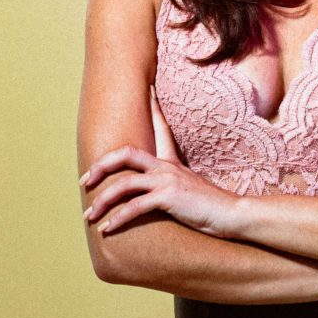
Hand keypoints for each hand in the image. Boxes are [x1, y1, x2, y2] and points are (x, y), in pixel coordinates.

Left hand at [80, 89, 235, 235]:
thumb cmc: (211, 205)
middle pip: (125, 154)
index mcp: (171, 162)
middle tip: (85, 181)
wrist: (232, 213)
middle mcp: (166, 167)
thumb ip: (173, 183)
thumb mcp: (190, 186)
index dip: (152, 106)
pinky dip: (119, 218)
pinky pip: (135, 207)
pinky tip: (108, 229)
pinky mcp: (169, 197)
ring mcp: (167, 180)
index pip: (160, 127)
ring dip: (102, 201)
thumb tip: (162, 189)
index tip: (147, 88)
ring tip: (90, 215)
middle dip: (100, 166)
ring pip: (124, 184)